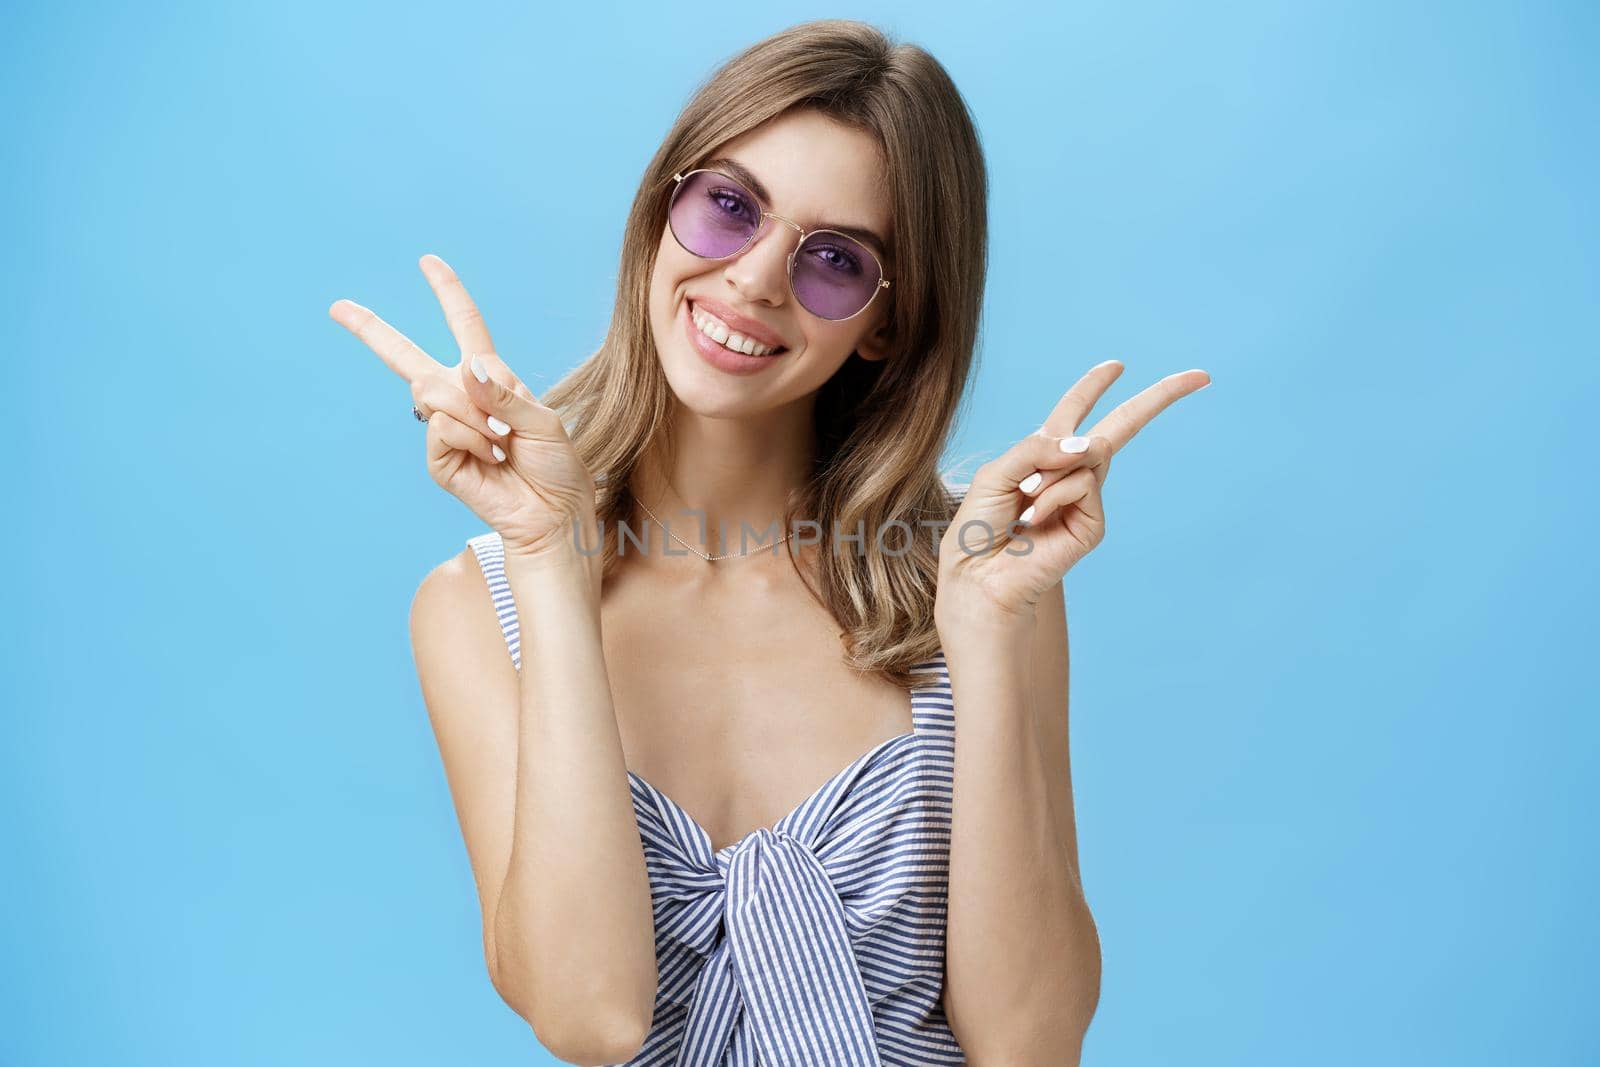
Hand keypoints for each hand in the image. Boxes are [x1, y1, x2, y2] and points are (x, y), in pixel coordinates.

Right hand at [329, 254, 599, 561]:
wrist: (553, 512)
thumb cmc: (555, 465)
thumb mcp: (543, 420)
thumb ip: (505, 393)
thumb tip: (468, 369)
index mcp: (491, 379)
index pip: (465, 327)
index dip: (448, 293)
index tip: (428, 262)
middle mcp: (463, 398)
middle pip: (408, 357)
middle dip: (371, 330)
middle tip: (337, 307)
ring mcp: (446, 429)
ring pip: (435, 393)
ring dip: (476, 415)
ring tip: (503, 443)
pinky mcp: (439, 458)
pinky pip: (440, 426)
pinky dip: (472, 438)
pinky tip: (492, 458)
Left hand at [935, 359, 1210, 632]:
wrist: (981, 573)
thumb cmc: (982, 525)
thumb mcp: (1000, 471)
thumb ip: (1039, 447)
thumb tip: (1090, 444)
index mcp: (1044, 455)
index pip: (1073, 414)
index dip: (1092, 387)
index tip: (1116, 366)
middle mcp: (1070, 473)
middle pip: (1119, 427)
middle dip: (1157, 399)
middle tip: (1198, 376)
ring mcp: (1086, 498)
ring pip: (1091, 453)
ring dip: (1051, 471)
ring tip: (1025, 499)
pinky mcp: (1093, 524)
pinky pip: (1083, 484)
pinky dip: (1055, 494)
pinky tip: (1036, 518)